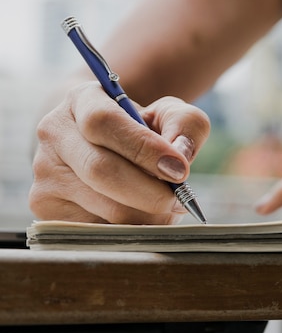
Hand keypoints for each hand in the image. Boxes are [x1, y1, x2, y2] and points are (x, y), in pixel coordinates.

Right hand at [29, 82, 210, 223]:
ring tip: (166, 209)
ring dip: (147, 216)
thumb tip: (180, 156)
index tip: (180, 170)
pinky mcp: (46, 207)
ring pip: (103, 207)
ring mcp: (45, 173)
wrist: (107, 147)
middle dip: (150, 192)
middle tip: (181, 200)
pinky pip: (97, 230)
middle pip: (101, 170)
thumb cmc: (143, 130)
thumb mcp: (169, 115)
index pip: (103, 122)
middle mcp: (54, 133)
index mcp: (82, 101)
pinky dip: (131, 231)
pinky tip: (143, 218)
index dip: (144, 149)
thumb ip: (185, 124)